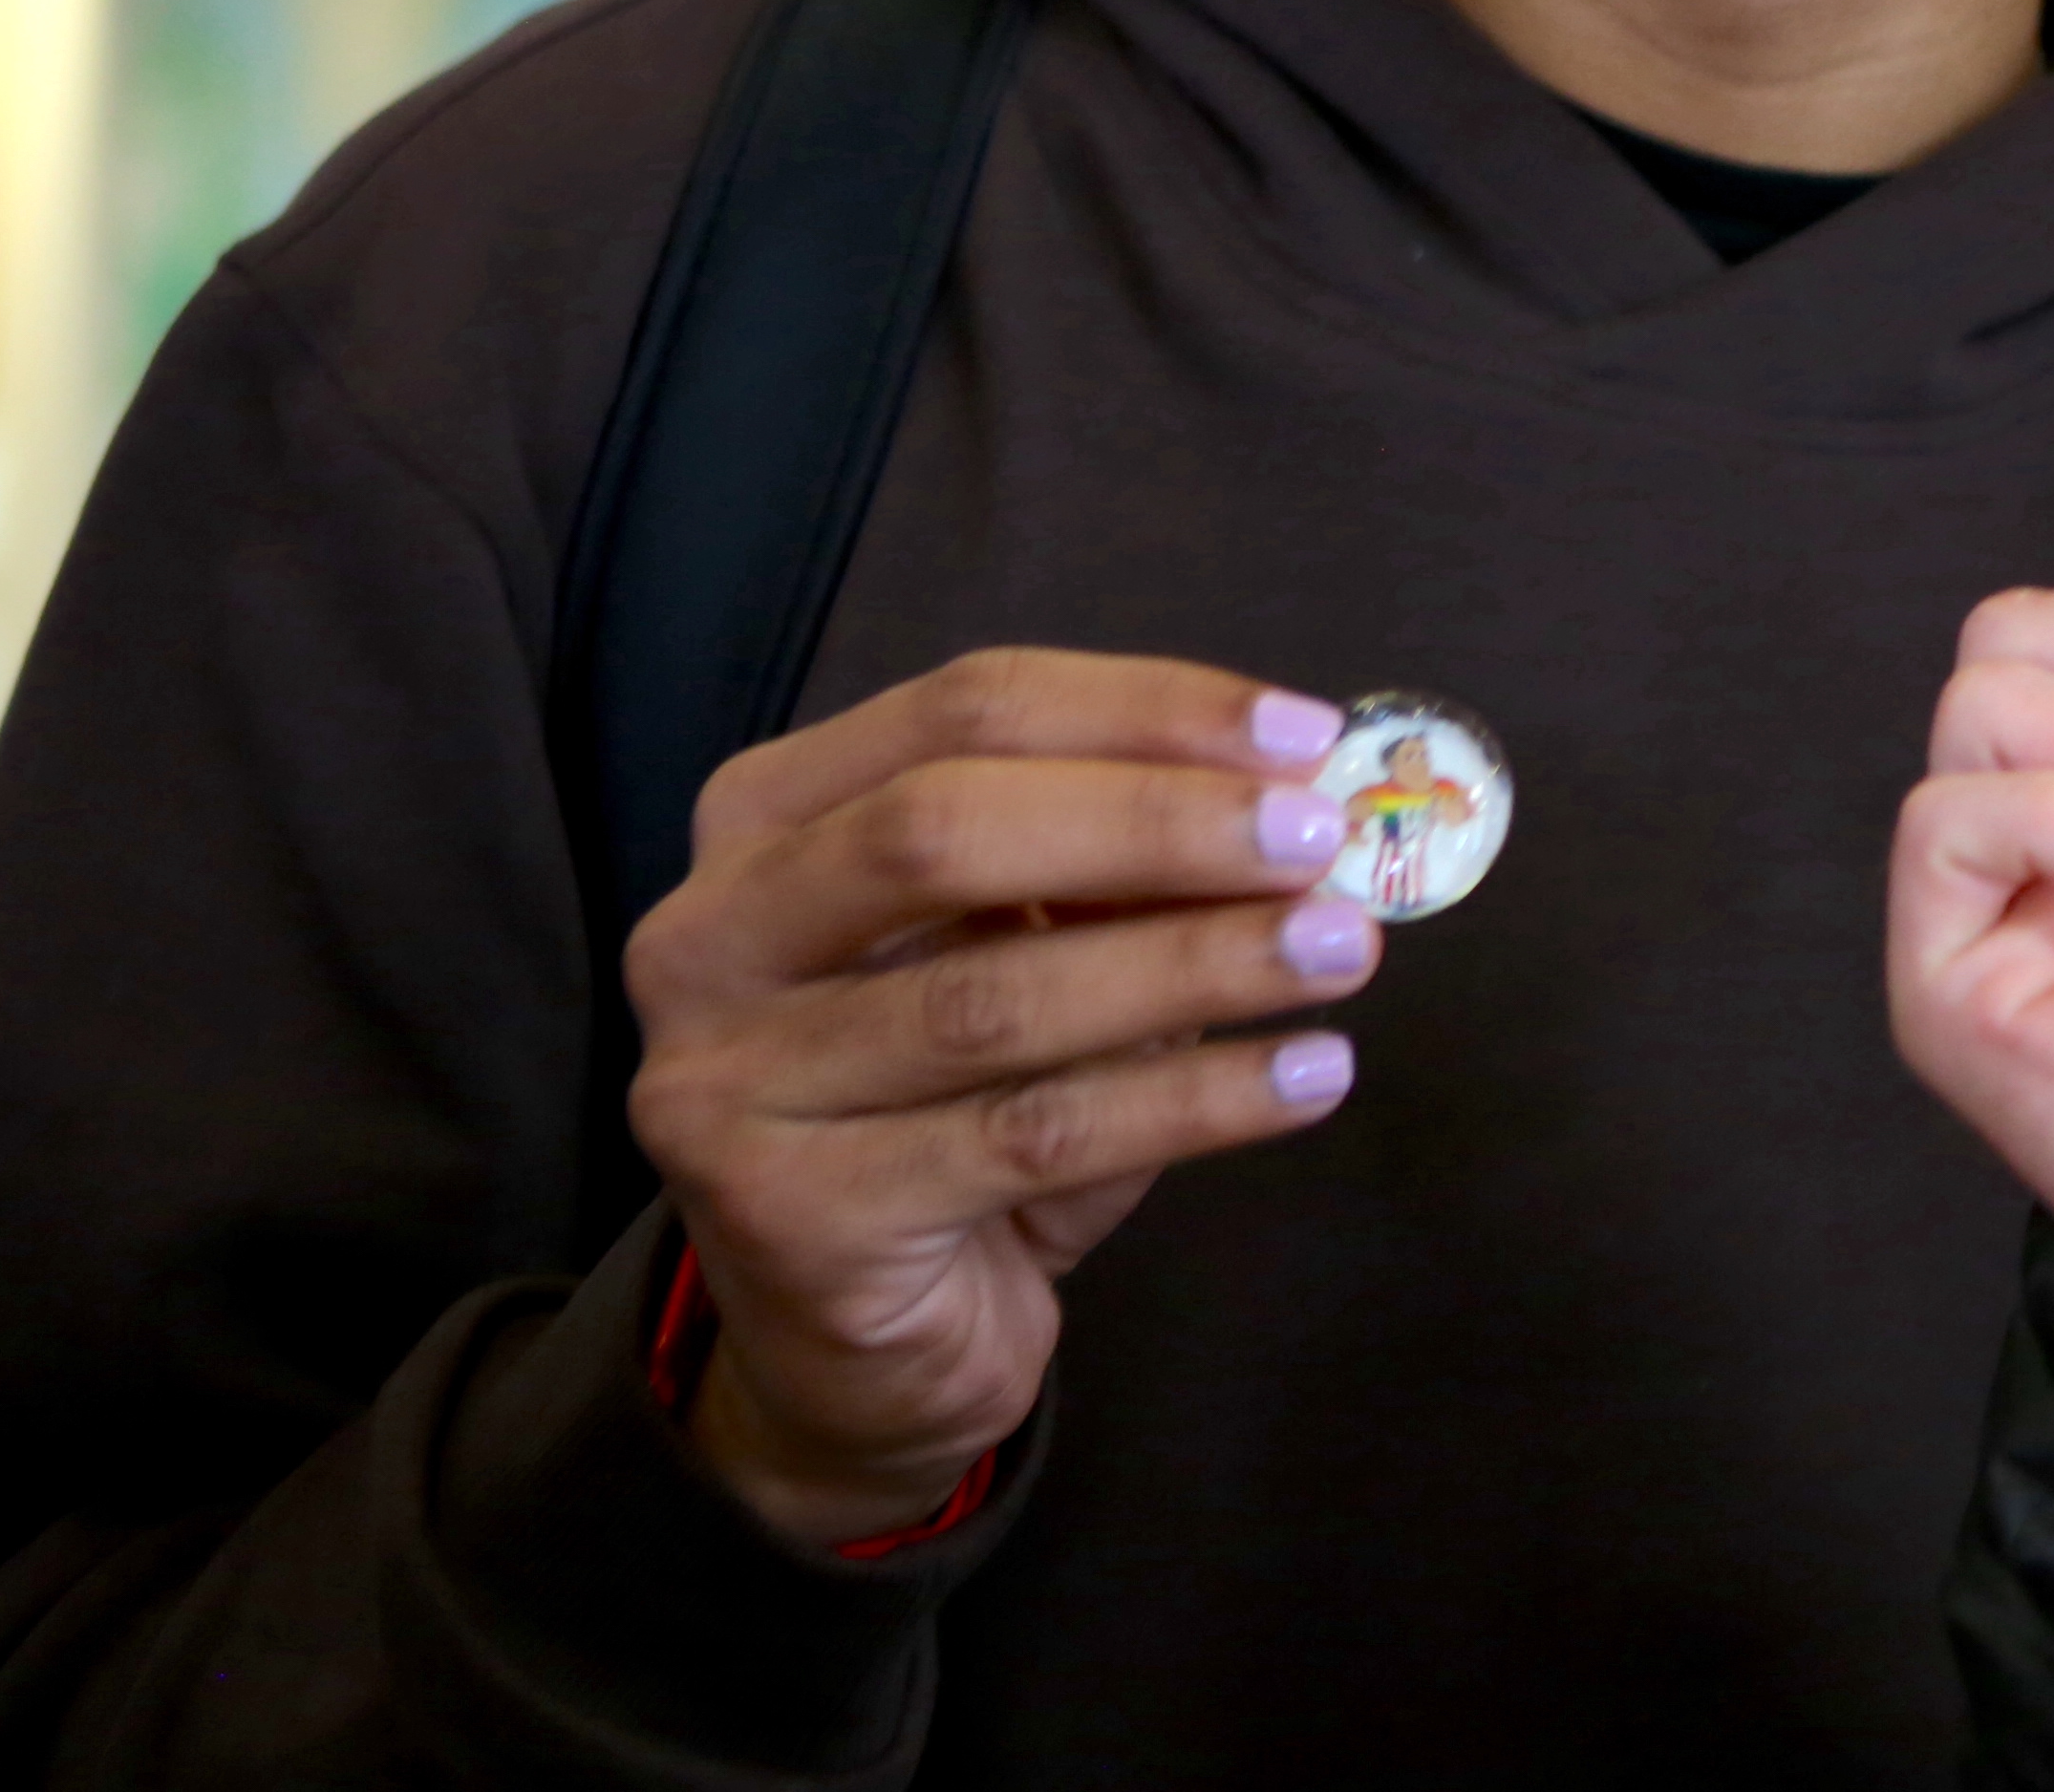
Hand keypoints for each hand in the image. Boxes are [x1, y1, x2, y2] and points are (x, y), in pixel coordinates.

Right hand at [621, 650, 1375, 1544]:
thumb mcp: (1030, 951)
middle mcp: (710, 937)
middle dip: (1155, 823)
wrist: (863, 1344)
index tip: (1304, 737)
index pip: (961, 711)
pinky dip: (1193, 1097)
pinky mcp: (795, 1219)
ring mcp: (729, 1084)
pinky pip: (1031, 1137)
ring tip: (1343, 949)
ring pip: (994, 998)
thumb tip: (1289, 795)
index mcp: (766, 821)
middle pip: (941, 832)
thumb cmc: (956, 1106)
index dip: (1143, 709)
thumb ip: (1114, 866)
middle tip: (1317, 840)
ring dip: (1197, 963)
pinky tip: (1308, 1074)